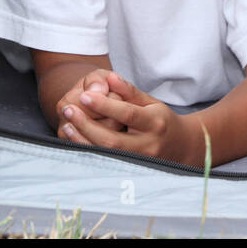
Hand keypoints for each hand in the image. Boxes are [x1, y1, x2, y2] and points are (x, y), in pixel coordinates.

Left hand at [60, 72, 203, 164]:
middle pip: (113, 140)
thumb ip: (128, 91)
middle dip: (87, 125)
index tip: (85, 95)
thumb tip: (109, 77)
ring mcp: (139, 162)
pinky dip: (87, 150)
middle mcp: (148, 144)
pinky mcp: (130, 170)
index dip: (105, 105)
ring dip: (83, 139)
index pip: (127, 113)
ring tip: (67, 123)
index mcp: (155, 122)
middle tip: (69, 109)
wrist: (179, 147)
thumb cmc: (160, 119)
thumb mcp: (150, 101)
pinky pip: (104, 162)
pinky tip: (75, 138)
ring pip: (106, 155)